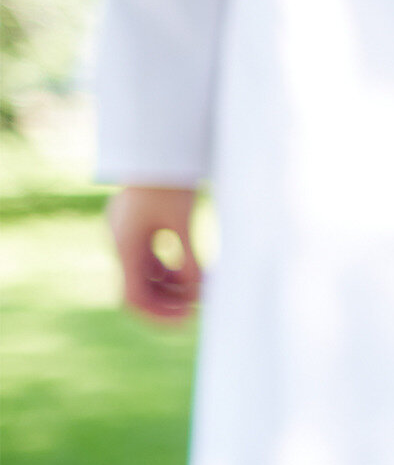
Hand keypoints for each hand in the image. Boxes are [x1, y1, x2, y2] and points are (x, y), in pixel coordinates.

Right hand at [107, 186, 202, 322]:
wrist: (157, 147)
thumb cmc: (170, 180)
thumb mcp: (184, 220)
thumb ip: (189, 257)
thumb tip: (200, 290)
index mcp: (125, 245)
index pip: (134, 297)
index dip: (159, 313)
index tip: (189, 317)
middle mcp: (119, 243)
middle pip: (138, 289)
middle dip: (168, 302)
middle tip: (199, 308)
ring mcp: (125, 235)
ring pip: (144, 275)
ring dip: (171, 287)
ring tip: (202, 290)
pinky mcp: (136, 227)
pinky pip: (148, 258)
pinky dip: (169, 269)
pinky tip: (195, 272)